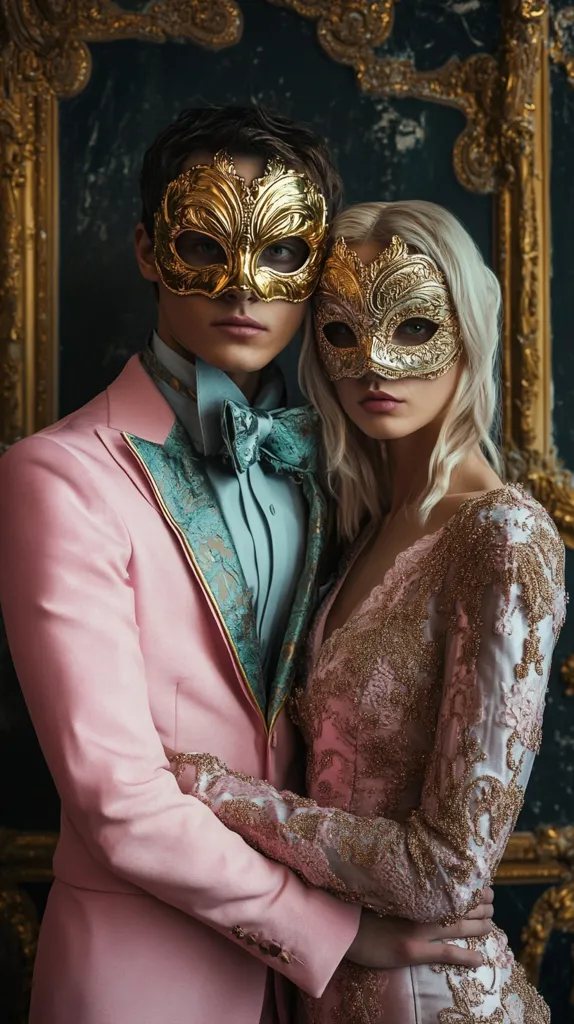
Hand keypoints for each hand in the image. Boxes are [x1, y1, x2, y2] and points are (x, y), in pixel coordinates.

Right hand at [346, 888, 494, 970]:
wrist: (340, 925)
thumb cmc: (356, 904)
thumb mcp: (380, 888)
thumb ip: (399, 884)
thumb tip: (413, 878)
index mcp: (411, 891)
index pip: (446, 886)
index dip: (465, 884)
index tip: (479, 880)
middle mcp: (418, 908)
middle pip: (456, 904)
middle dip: (478, 902)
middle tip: (492, 899)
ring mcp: (416, 930)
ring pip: (457, 926)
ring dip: (478, 925)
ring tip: (492, 923)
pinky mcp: (412, 951)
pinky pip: (445, 953)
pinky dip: (465, 956)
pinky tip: (481, 958)